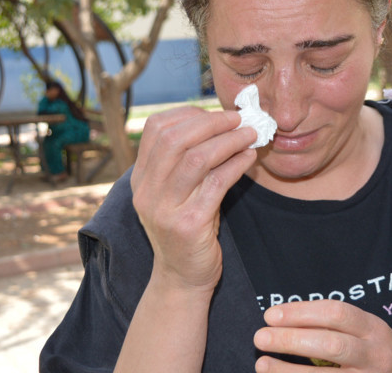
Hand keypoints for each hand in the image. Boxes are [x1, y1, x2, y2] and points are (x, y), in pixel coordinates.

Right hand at [130, 105, 256, 292]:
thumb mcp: (179, 191)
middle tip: (239, 119)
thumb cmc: (189, 227)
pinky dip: (236, 164)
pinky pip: (216, 183)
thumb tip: (223, 122)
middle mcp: (147, 191)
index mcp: (141, 178)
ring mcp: (165, 209)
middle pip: (175, 138)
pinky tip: (249, 157)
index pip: (156, 129)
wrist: (183, 277)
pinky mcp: (189, 225)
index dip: (189, 114)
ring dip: (228, 140)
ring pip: (196, 158)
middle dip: (212, 122)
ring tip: (250, 134)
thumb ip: (188, 160)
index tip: (217, 114)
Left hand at [253, 300, 391, 371]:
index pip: (335, 313)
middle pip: (330, 345)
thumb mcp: (363, 329)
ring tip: (262, 364)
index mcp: (372, 328)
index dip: (301, 312)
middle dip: (292, 341)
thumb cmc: (373, 350)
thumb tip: (283, 319)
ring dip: (289, 372)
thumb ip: (333, 324)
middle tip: (260, 337)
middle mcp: (373, 355)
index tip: (270, 315)